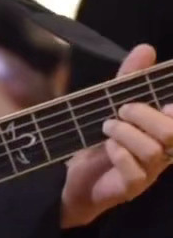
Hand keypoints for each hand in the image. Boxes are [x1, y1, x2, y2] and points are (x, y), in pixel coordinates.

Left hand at [60, 44, 172, 228]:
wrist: (73, 177)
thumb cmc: (99, 139)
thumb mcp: (112, 104)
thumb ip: (129, 78)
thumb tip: (147, 48)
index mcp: (162, 132)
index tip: (162, 103)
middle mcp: (162, 153)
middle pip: (172, 134)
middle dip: (145, 115)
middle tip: (121, 110)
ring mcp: (149, 173)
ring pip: (153, 151)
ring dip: (127, 132)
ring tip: (107, 126)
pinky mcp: (131, 189)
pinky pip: (136, 173)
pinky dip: (120, 154)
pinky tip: (108, 146)